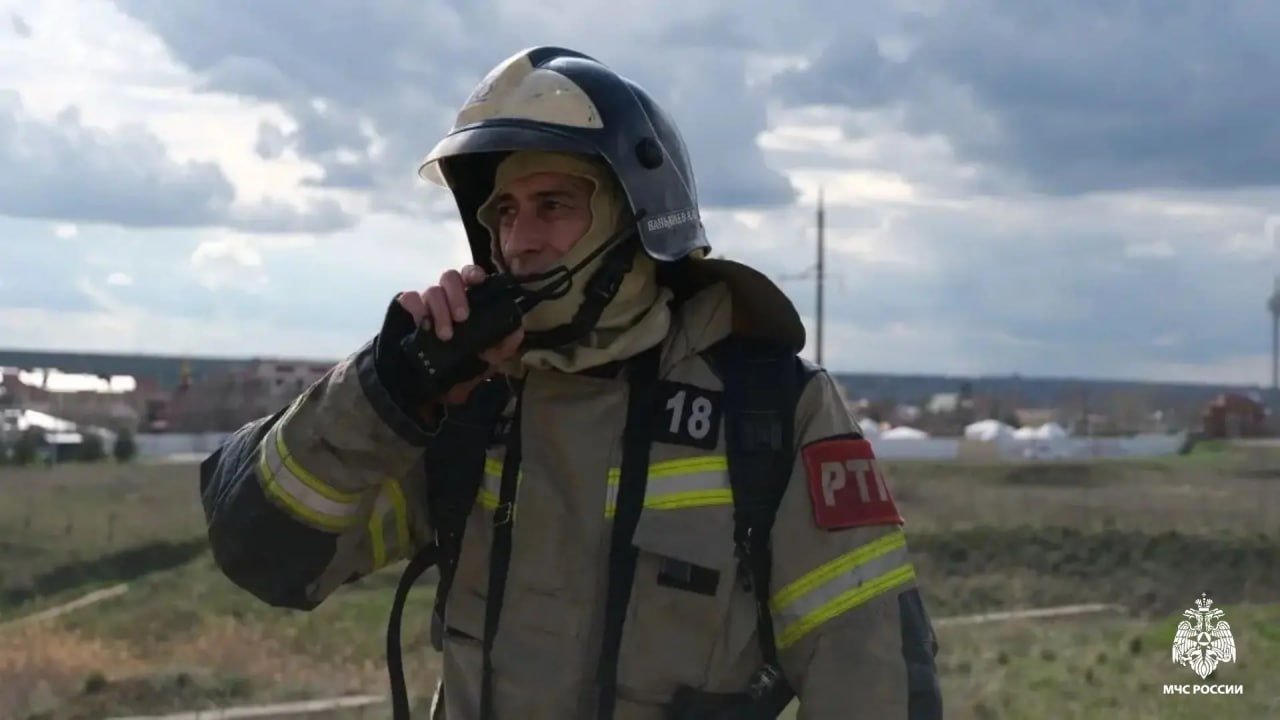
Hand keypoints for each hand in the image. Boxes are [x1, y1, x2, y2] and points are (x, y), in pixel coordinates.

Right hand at [397, 265, 523, 405]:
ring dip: (441, 310)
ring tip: (445, 335)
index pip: (470, 277)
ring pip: (432, 290)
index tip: (478, 281)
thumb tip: (517, 331)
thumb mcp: (485, 363)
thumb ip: (502, 347)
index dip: (474, 273)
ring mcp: (424, 303)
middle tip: (463, 318)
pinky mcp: (404, 311)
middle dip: (458, 295)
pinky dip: (418, 309)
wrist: (421, 386)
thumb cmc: (457, 370)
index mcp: (466, 303)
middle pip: (450, 277)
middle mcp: (445, 298)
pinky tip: (423, 325)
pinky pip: (409, 298)